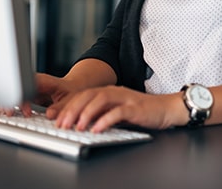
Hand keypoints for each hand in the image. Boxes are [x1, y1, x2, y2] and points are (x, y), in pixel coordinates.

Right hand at [11, 73, 81, 115]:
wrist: (73, 87)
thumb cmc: (71, 91)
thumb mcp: (70, 99)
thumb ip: (61, 107)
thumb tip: (49, 114)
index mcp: (43, 81)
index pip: (27, 87)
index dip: (24, 99)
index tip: (26, 112)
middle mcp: (34, 83)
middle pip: (16, 88)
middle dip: (10, 101)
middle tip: (10, 114)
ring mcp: (29, 88)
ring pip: (13, 93)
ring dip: (8, 103)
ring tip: (10, 114)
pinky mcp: (28, 94)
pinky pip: (16, 98)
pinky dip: (12, 106)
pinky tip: (11, 113)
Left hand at [45, 85, 185, 131]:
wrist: (166, 108)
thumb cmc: (142, 111)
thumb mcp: (117, 111)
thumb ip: (101, 113)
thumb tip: (80, 122)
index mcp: (109, 91)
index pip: (83, 95)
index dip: (67, 105)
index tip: (54, 117)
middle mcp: (115, 92)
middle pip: (88, 95)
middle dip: (72, 109)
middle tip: (62, 124)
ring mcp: (125, 98)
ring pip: (100, 100)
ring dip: (86, 113)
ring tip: (77, 127)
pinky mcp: (135, 108)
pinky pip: (117, 112)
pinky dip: (105, 120)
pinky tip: (97, 129)